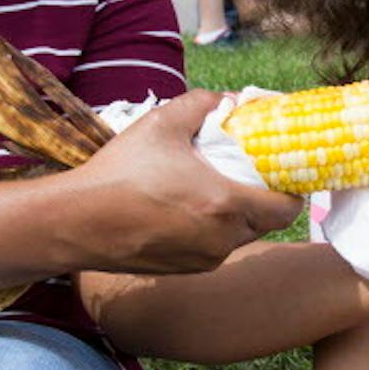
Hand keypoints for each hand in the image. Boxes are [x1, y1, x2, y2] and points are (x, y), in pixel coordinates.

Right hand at [60, 90, 299, 272]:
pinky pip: (216, 249)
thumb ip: (202, 104)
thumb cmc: (119, 172)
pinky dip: (215, 231)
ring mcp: (204, 258)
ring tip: (218, 190)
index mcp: (224, 204)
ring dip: (239, 216)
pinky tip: (191, 210)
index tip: (285, 172)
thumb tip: (230, 100)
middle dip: (266, 200)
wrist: (75, 222)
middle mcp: (221, 238)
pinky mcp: (186, 269)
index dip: (293, 191)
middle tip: (253, 176)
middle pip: (268, 223)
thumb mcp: (161, 123)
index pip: (287, 208)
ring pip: (241, 237)